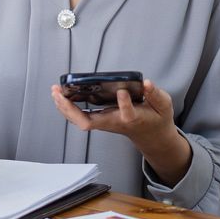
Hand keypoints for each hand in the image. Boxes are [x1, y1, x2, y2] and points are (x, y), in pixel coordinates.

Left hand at [51, 79, 191, 184]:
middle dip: (71, 109)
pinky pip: (79, 116)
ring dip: (65, 107)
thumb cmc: (156, 118)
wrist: (151, 135)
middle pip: (89, 122)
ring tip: (55, 91)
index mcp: (133, 118)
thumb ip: (156, 95)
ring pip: (80, 120)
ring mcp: (104, 123)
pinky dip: (67, 107)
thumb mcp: (163, 105)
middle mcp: (114, 123)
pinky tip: (60, 95)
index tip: (122, 92)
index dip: (124, 105)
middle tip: (59, 93)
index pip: (127, 115)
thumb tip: (147, 83)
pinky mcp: (100, 120)